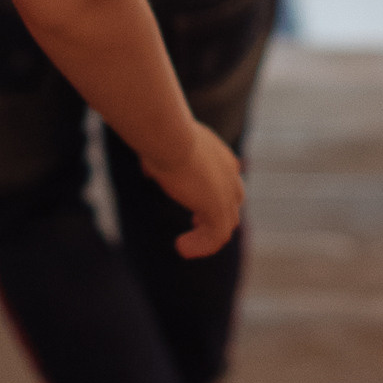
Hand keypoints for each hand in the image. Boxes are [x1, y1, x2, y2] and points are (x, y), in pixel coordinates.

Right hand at [142, 121, 244, 259]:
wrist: (169, 134)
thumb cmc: (160, 134)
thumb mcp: (163, 146)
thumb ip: (162, 160)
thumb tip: (149, 169)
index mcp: (219, 155)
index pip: (228, 179)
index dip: (215, 194)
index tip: (196, 204)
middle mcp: (229, 173)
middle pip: (233, 202)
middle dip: (216, 215)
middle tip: (195, 221)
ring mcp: (227, 192)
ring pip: (225, 224)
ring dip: (205, 237)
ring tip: (183, 246)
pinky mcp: (219, 208)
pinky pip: (216, 237)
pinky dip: (201, 246)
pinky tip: (181, 248)